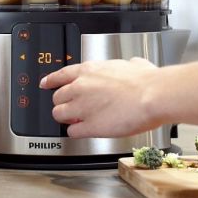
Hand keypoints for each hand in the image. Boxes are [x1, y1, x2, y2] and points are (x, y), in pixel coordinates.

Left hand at [40, 58, 163, 138]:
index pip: (60, 75)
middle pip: (57, 98)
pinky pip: (71, 132)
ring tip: (76, 121)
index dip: (50, 81)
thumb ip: (126, 66)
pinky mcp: (88, 126)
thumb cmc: (146, 81)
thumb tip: (133, 66)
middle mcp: (80, 87)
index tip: (45, 84)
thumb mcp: (133, 65)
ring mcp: (82, 107)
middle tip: (72, 108)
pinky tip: (84, 131)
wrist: (152, 95)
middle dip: (64, 104)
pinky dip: (76, 132)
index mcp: (89, 70)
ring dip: (67, 119)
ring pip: (59, 115)